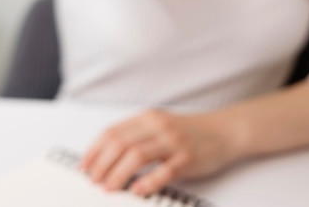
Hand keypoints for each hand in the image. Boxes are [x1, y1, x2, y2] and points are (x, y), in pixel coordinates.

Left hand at [80, 109, 236, 196]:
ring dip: (118, 172)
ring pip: (137, 154)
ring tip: (108, 187)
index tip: (85, 166)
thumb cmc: (189, 132)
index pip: (113, 131)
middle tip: (93, 180)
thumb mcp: (160, 126)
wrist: (223, 131)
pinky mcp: (187, 158)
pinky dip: (148, 181)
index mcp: (148, 118)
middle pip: (121, 142)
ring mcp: (173, 142)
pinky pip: (164, 170)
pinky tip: (137, 190)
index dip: (95, 150)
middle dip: (102, 163)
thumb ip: (137, 135)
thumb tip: (107, 156)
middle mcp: (158, 126)